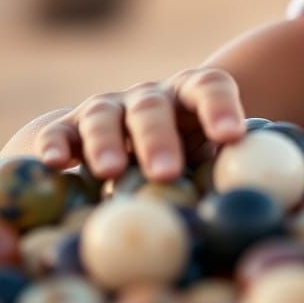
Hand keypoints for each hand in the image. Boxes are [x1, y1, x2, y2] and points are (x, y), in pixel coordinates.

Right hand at [36, 68, 247, 182]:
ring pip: (104, 115)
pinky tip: (54, 162)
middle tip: (166, 172)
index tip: (232, 136)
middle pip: (153, 108)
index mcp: (189, 98)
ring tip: (110, 170)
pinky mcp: (66, 127)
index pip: (210, 87)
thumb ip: (223, 179)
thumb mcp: (204, 164)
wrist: (124, 145)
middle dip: (159, 139)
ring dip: (107, 142)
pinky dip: (56, 144)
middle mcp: (148, 97)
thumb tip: (250, 215)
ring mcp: (106, 109)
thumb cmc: (181, 161)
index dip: (221, 108)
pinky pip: (58, 132)